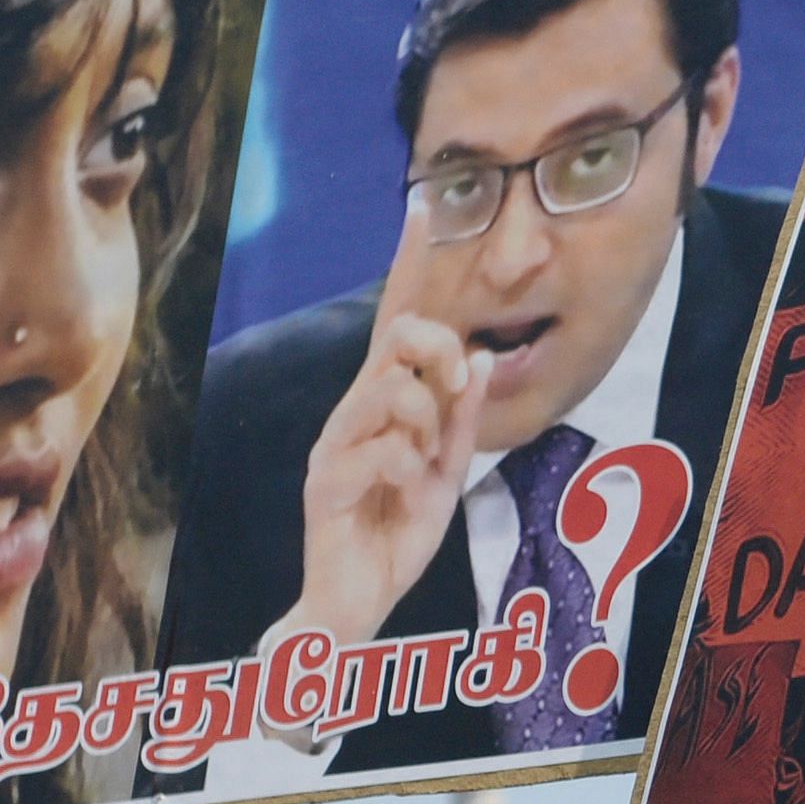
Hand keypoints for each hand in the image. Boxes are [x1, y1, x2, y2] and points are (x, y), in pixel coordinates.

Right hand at [290, 201, 494, 651]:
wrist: (358, 598)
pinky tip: (401, 492)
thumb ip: (460, 418)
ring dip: (425, 421)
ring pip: (390, 390)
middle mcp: (352, 411)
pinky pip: (383, 449)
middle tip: (457, 387)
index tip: (422, 206)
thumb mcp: (446, 472)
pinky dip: (407, 468)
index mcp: (383, 403)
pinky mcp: (326, 480)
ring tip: (420, 464)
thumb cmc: (396, 531)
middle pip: (395, 338)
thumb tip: (479, 357)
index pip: (395, 319)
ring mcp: (334, 443)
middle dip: (435, 349)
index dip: (408, 264)